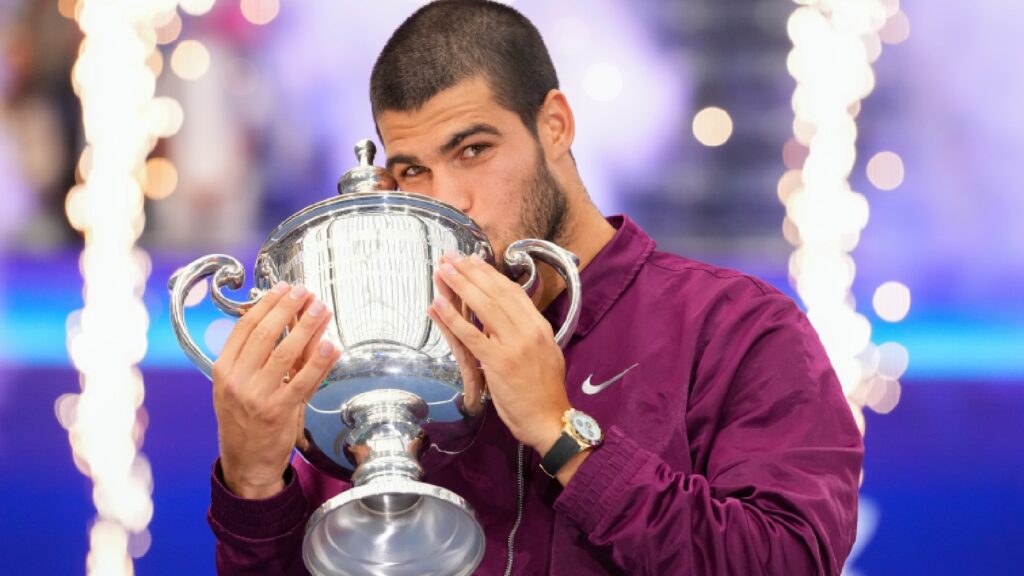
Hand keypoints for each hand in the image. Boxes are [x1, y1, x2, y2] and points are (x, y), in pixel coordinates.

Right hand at [212, 282, 341, 498]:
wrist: (246, 462)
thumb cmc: (246, 419)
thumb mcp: (241, 384)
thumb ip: (260, 355)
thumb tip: (287, 318)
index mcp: (223, 369)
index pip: (245, 327)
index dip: (266, 304)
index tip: (284, 288)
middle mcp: (237, 380)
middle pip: (264, 334)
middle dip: (287, 308)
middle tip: (306, 291)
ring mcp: (256, 396)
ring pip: (285, 353)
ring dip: (306, 327)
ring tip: (321, 309)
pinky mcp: (279, 412)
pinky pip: (302, 380)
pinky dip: (318, 361)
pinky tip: (330, 345)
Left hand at [427, 253, 568, 453]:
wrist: (549, 420)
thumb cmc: (544, 392)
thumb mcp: (544, 354)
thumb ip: (527, 334)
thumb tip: (508, 318)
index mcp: (539, 327)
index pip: (512, 292)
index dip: (490, 274)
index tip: (473, 260)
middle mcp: (528, 330)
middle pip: (496, 292)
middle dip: (471, 272)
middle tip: (451, 256)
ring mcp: (513, 344)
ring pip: (483, 306)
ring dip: (460, 285)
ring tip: (443, 269)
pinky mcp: (498, 361)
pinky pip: (471, 334)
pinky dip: (453, 317)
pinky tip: (438, 303)